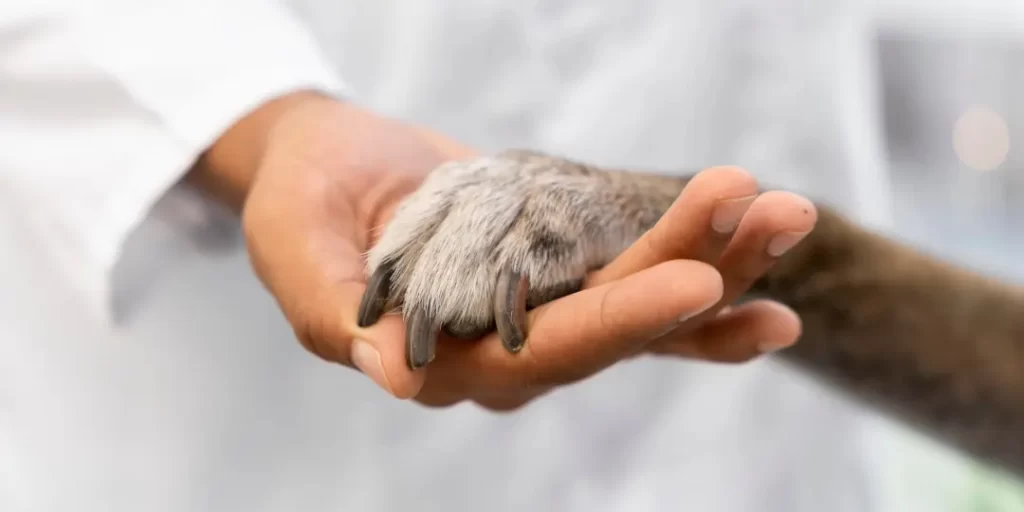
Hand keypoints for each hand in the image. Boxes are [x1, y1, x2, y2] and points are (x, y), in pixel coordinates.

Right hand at [190, 92, 814, 408]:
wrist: (330, 165)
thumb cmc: (299, 209)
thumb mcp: (296, 257)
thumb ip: (337, 318)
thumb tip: (394, 375)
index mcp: (447, 362)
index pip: (544, 353)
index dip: (620, 322)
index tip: (697, 284)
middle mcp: (511, 350)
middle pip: (621, 324)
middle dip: (702, 271)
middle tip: (774, 211)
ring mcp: (544, 311)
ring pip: (645, 299)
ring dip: (725, 259)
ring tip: (789, 211)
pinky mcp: (563, 272)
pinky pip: (640, 280)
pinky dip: (706, 278)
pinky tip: (769, 269)